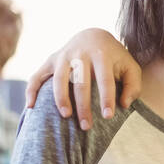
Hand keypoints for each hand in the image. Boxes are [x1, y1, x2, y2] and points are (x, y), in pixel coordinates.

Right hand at [24, 28, 142, 130]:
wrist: (94, 36)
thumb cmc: (115, 58)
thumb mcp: (130, 67)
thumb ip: (133, 85)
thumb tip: (124, 104)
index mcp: (102, 55)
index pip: (105, 80)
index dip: (106, 99)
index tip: (108, 117)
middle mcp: (80, 54)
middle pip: (81, 83)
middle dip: (83, 106)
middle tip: (86, 127)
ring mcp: (63, 56)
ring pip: (59, 80)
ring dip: (61, 99)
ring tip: (66, 116)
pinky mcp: (50, 60)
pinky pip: (37, 76)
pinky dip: (32, 91)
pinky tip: (31, 107)